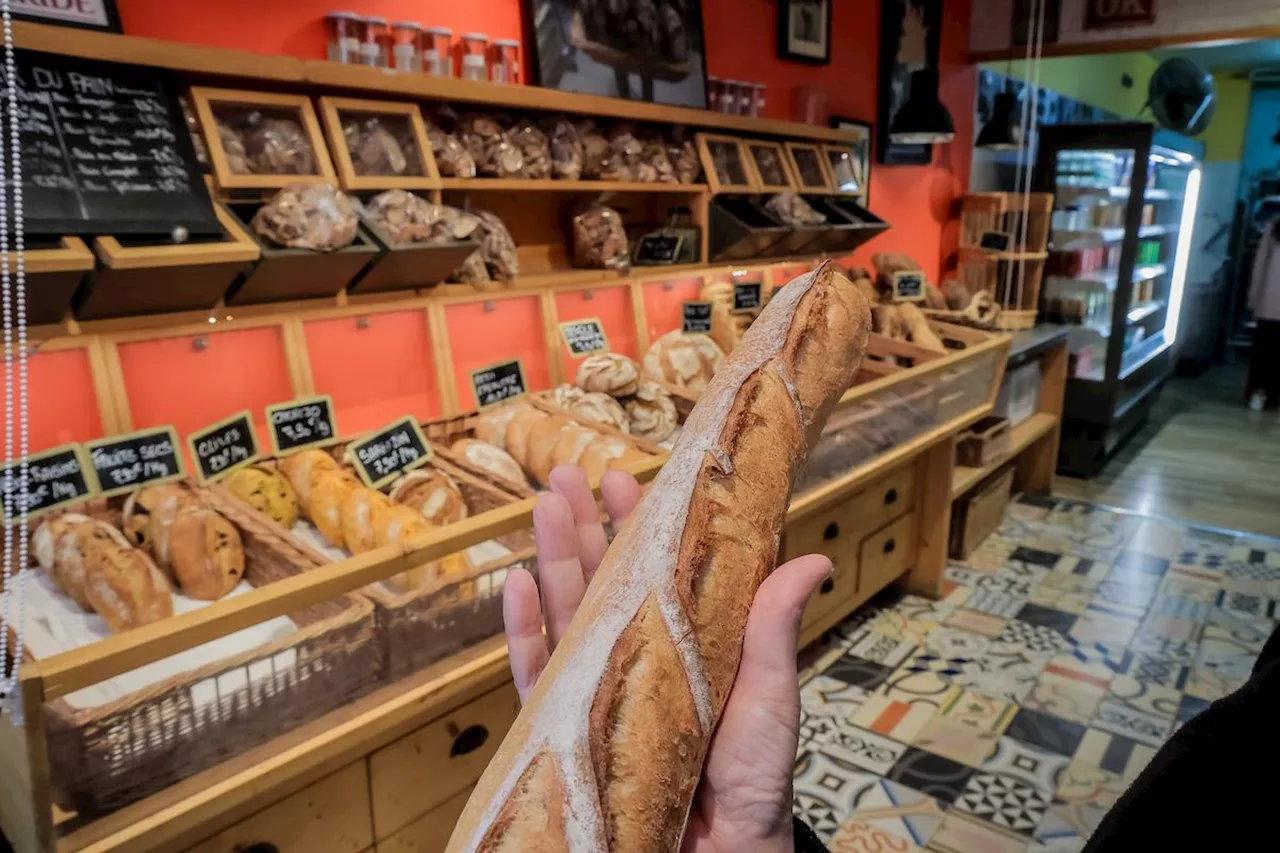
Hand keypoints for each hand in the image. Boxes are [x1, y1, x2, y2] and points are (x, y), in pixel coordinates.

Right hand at [503, 465, 831, 852]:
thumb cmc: (755, 786)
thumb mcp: (769, 696)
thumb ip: (772, 629)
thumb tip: (812, 560)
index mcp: (688, 644)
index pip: (660, 571)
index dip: (642, 523)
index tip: (630, 477)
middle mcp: (639, 659)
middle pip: (605, 580)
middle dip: (585, 525)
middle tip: (570, 473)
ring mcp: (600, 692)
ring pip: (568, 613)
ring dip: (552, 557)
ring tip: (544, 504)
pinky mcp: (567, 731)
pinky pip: (537, 675)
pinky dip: (523, 631)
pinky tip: (516, 587)